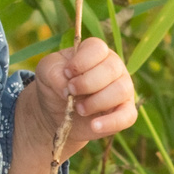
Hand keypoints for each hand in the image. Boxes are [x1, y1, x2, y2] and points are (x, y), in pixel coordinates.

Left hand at [10, 36, 137, 173]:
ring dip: (98, 101)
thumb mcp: (45, 74)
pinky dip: (111, 121)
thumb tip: (67, 83)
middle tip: (70, 94)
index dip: (82, 62)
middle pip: (113, 69)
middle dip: (89, 83)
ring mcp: (122, 91)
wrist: (54, 114)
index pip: (98, 48)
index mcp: (94, 52)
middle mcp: (113, 68)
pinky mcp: (123, 113)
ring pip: (123, 90)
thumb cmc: (52, 86)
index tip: (67, 75)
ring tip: (78, 109)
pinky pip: (128, 116)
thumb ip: (53, 72)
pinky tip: (93, 125)